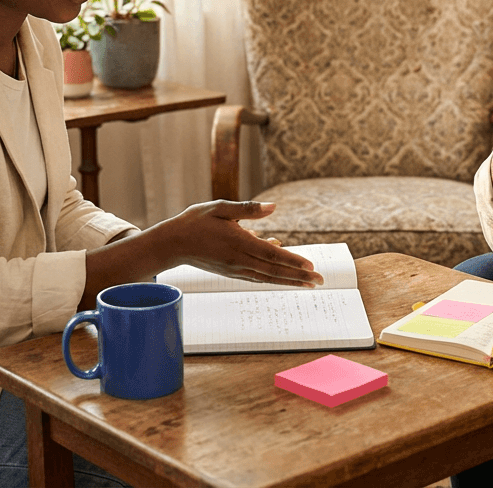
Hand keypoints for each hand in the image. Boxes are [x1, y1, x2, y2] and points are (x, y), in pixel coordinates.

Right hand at [149, 200, 323, 287]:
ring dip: (290, 281)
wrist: (172, 244)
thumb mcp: (220, 207)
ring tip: (309, 283)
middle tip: (321, 280)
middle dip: (299, 276)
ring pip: (268, 277)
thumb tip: (274, 207)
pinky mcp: (232, 272)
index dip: (292, 261)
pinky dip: (273, 277)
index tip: (311, 266)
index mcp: (238, 242)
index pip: (271, 254)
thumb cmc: (195, 222)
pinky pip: (257, 276)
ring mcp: (235, 268)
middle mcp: (239, 259)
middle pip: (274, 270)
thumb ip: (248, 209)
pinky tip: (285, 275)